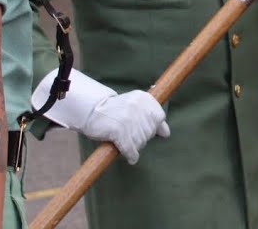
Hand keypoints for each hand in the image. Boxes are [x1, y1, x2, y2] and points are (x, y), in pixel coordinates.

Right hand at [34, 69, 169, 164]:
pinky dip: (131, 155)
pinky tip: (131, 158)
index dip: (152, 127)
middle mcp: (137, 106)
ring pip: (140, 142)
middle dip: (141, 138)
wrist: (91, 111)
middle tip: (129, 137)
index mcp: (143, 98)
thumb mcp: (135, 108)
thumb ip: (151, 118)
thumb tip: (166, 133)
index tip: (141, 129)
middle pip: (149, 132)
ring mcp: (128, 118)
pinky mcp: (119, 130)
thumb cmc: (115, 111)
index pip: (159, 117)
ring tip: (126, 143)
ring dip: (134, 147)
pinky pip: (130, 148)